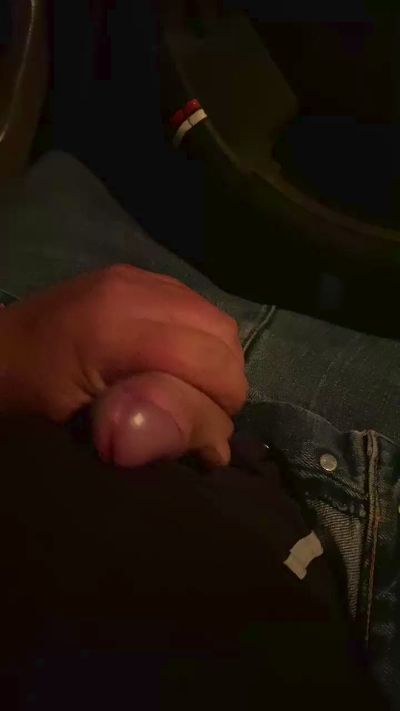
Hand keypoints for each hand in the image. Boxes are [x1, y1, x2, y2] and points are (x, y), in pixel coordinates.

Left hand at [0, 265, 246, 464]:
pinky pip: (197, 304)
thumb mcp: (90, 427)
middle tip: (200, 414)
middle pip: (221, 335)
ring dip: (218, 360)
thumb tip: (221, 451)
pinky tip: (178, 361)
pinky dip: (202, 339)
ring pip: (216, 318)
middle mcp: (133, 290)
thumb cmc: (36, 399)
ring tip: (191, 389)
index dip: (219, 404)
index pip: (208, 361)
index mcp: (115, 330)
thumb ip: (157, 430)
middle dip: (225, 382)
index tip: (205, 437)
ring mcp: (137, 277)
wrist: (0, 349)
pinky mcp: (138, 275)